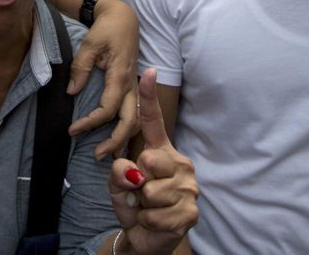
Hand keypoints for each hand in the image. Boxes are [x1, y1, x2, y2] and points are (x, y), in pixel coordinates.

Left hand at [67, 0, 138, 158]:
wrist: (123, 18)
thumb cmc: (107, 29)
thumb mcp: (89, 44)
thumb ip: (80, 68)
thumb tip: (72, 92)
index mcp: (120, 76)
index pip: (108, 108)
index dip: (91, 122)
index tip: (72, 130)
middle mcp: (131, 85)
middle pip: (130, 121)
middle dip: (116, 141)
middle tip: (97, 155)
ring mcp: (135, 88)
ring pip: (137, 120)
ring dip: (124, 138)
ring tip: (109, 154)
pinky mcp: (133, 88)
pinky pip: (134, 114)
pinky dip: (127, 129)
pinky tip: (117, 140)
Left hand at [108, 69, 197, 254]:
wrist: (146, 237)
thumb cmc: (133, 202)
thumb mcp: (117, 184)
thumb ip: (119, 171)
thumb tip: (135, 173)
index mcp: (161, 150)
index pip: (153, 121)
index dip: (149, 96)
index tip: (147, 71)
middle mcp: (179, 163)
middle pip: (149, 159)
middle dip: (136, 179)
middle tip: (140, 191)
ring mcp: (188, 187)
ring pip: (151, 190)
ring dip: (141, 205)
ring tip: (147, 207)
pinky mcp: (190, 211)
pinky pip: (155, 213)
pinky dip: (147, 221)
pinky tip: (153, 221)